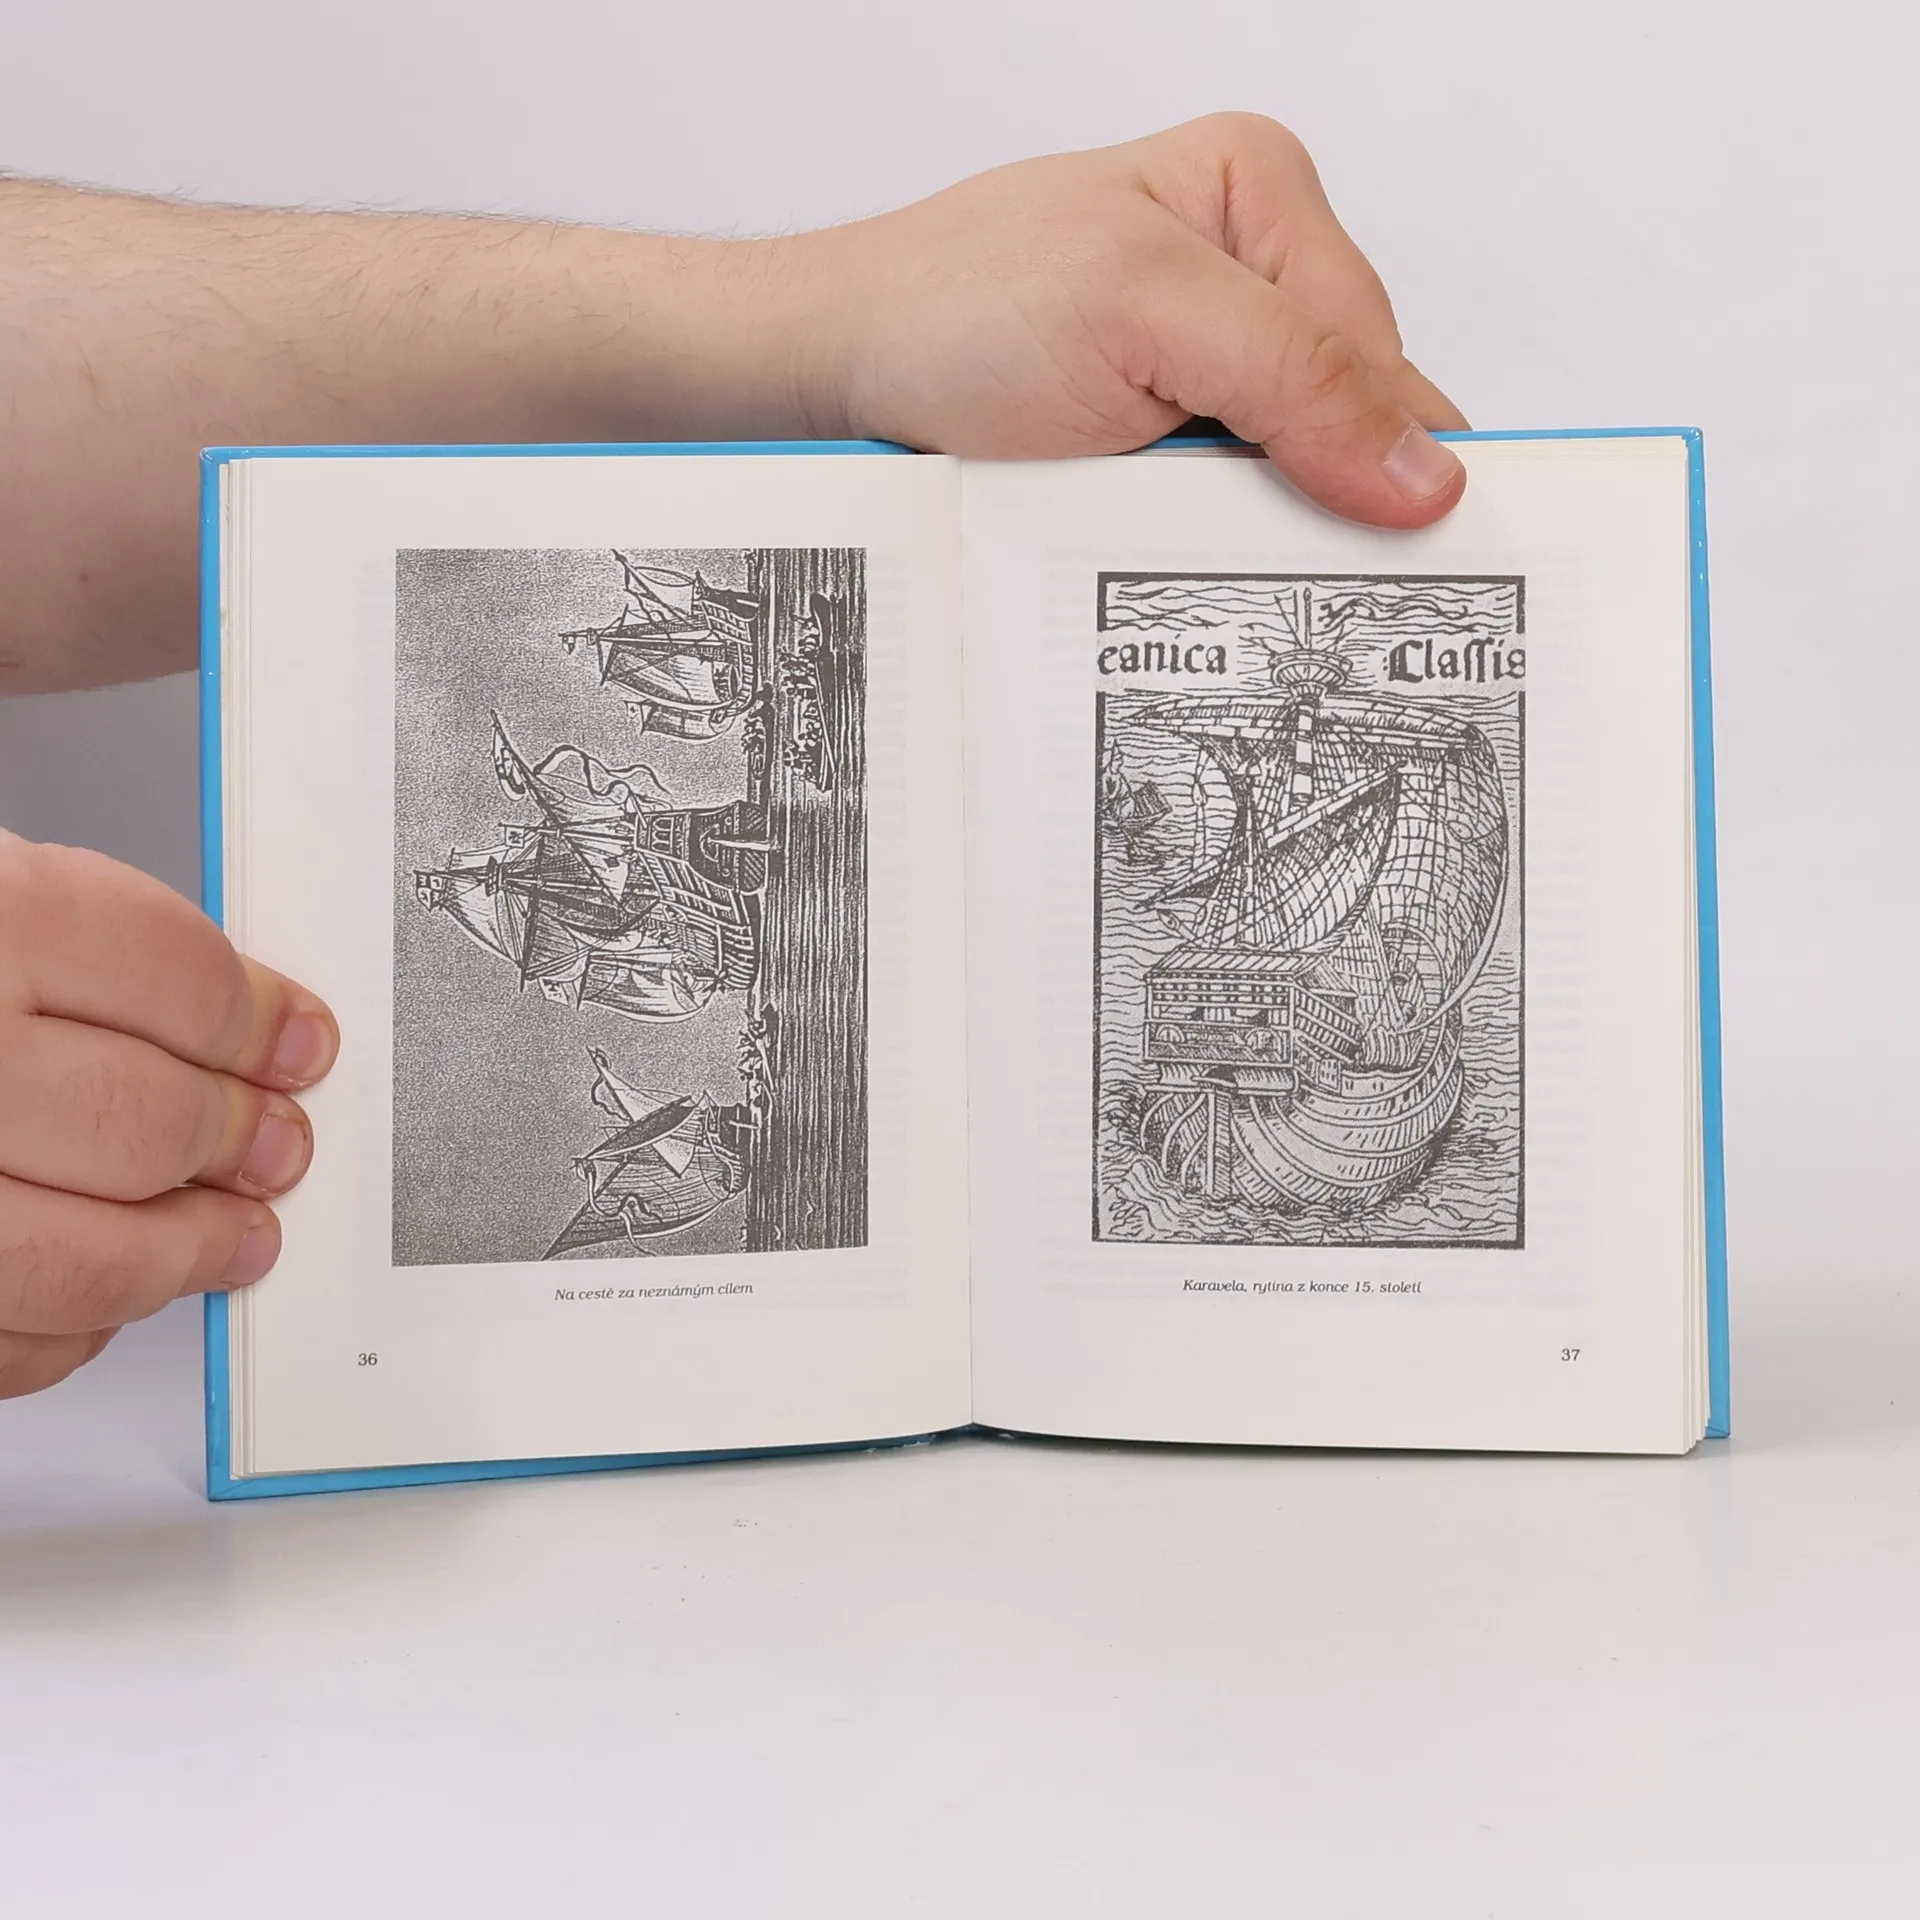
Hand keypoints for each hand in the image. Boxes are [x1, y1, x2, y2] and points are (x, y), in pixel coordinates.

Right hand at [0, 832, 336, 1398]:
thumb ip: (74, 949)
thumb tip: (241, 1029)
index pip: (176, 979)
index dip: (261, 1022)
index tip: (299, 1047)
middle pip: (146, 1124)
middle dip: (238, 1143)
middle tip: (279, 1149)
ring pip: (81, 1261)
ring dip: (180, 1257)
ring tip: (232, 1239)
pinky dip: (67, 1330)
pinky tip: (96, 1292)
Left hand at [801, 113, 1467, 527]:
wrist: (839, 375)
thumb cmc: (951, 307)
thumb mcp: (1140, 309)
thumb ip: (1292, 375)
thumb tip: (1421, 467)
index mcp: (1260, 199)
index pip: (1382, 349)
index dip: (1397, 454)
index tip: (1418, 553)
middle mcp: (1243, 283)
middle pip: (1346, 422)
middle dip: (1321, 496)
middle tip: (1299, 569)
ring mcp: (1201, 374)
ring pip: (1289, 485)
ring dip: (1255, 535)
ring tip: (1204, 555)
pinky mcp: (1159, 447)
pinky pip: (1221, 517)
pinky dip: (1206, 551)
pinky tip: (1177, 562)